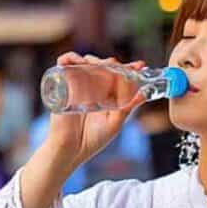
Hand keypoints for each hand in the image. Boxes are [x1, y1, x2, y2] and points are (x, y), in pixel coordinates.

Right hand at [42, 53, 147, 171]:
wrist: (71, 149)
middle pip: (103, 67)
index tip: (141, 65)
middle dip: (113, 63)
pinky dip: (71, 58)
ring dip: (94, 59)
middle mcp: (92, 88)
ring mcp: (77, 85)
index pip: (118, 77)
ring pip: (85, 63)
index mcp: (106, 96)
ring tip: (103, 64)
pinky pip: (63, 64)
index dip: (129, 69)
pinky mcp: (62, 84)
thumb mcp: (115, 123)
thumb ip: (128, 107)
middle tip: (121, 66)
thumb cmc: (93, 139)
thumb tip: (144, 94)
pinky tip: (81, 62)